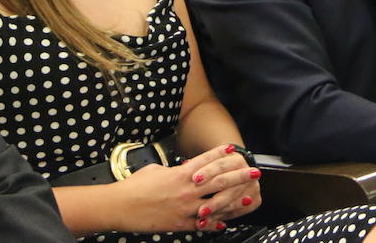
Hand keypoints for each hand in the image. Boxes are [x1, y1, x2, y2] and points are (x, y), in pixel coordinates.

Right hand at [112, 145, 260, 231]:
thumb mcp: (156, 169)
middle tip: (254, 172)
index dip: (221, 154)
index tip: (234, 150)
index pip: (206, 161)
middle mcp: (187, 190)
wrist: (121, 206)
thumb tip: (184, 169)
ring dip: (235, 200)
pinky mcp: (180, 223)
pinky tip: (225, 223)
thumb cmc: (135, 186)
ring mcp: (185, 208)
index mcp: (180, 173)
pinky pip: (202, 224)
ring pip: (216, 203)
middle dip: (239, 176)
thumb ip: (174, 170)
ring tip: (249, 197)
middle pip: (219, 181)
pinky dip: (215, 223)